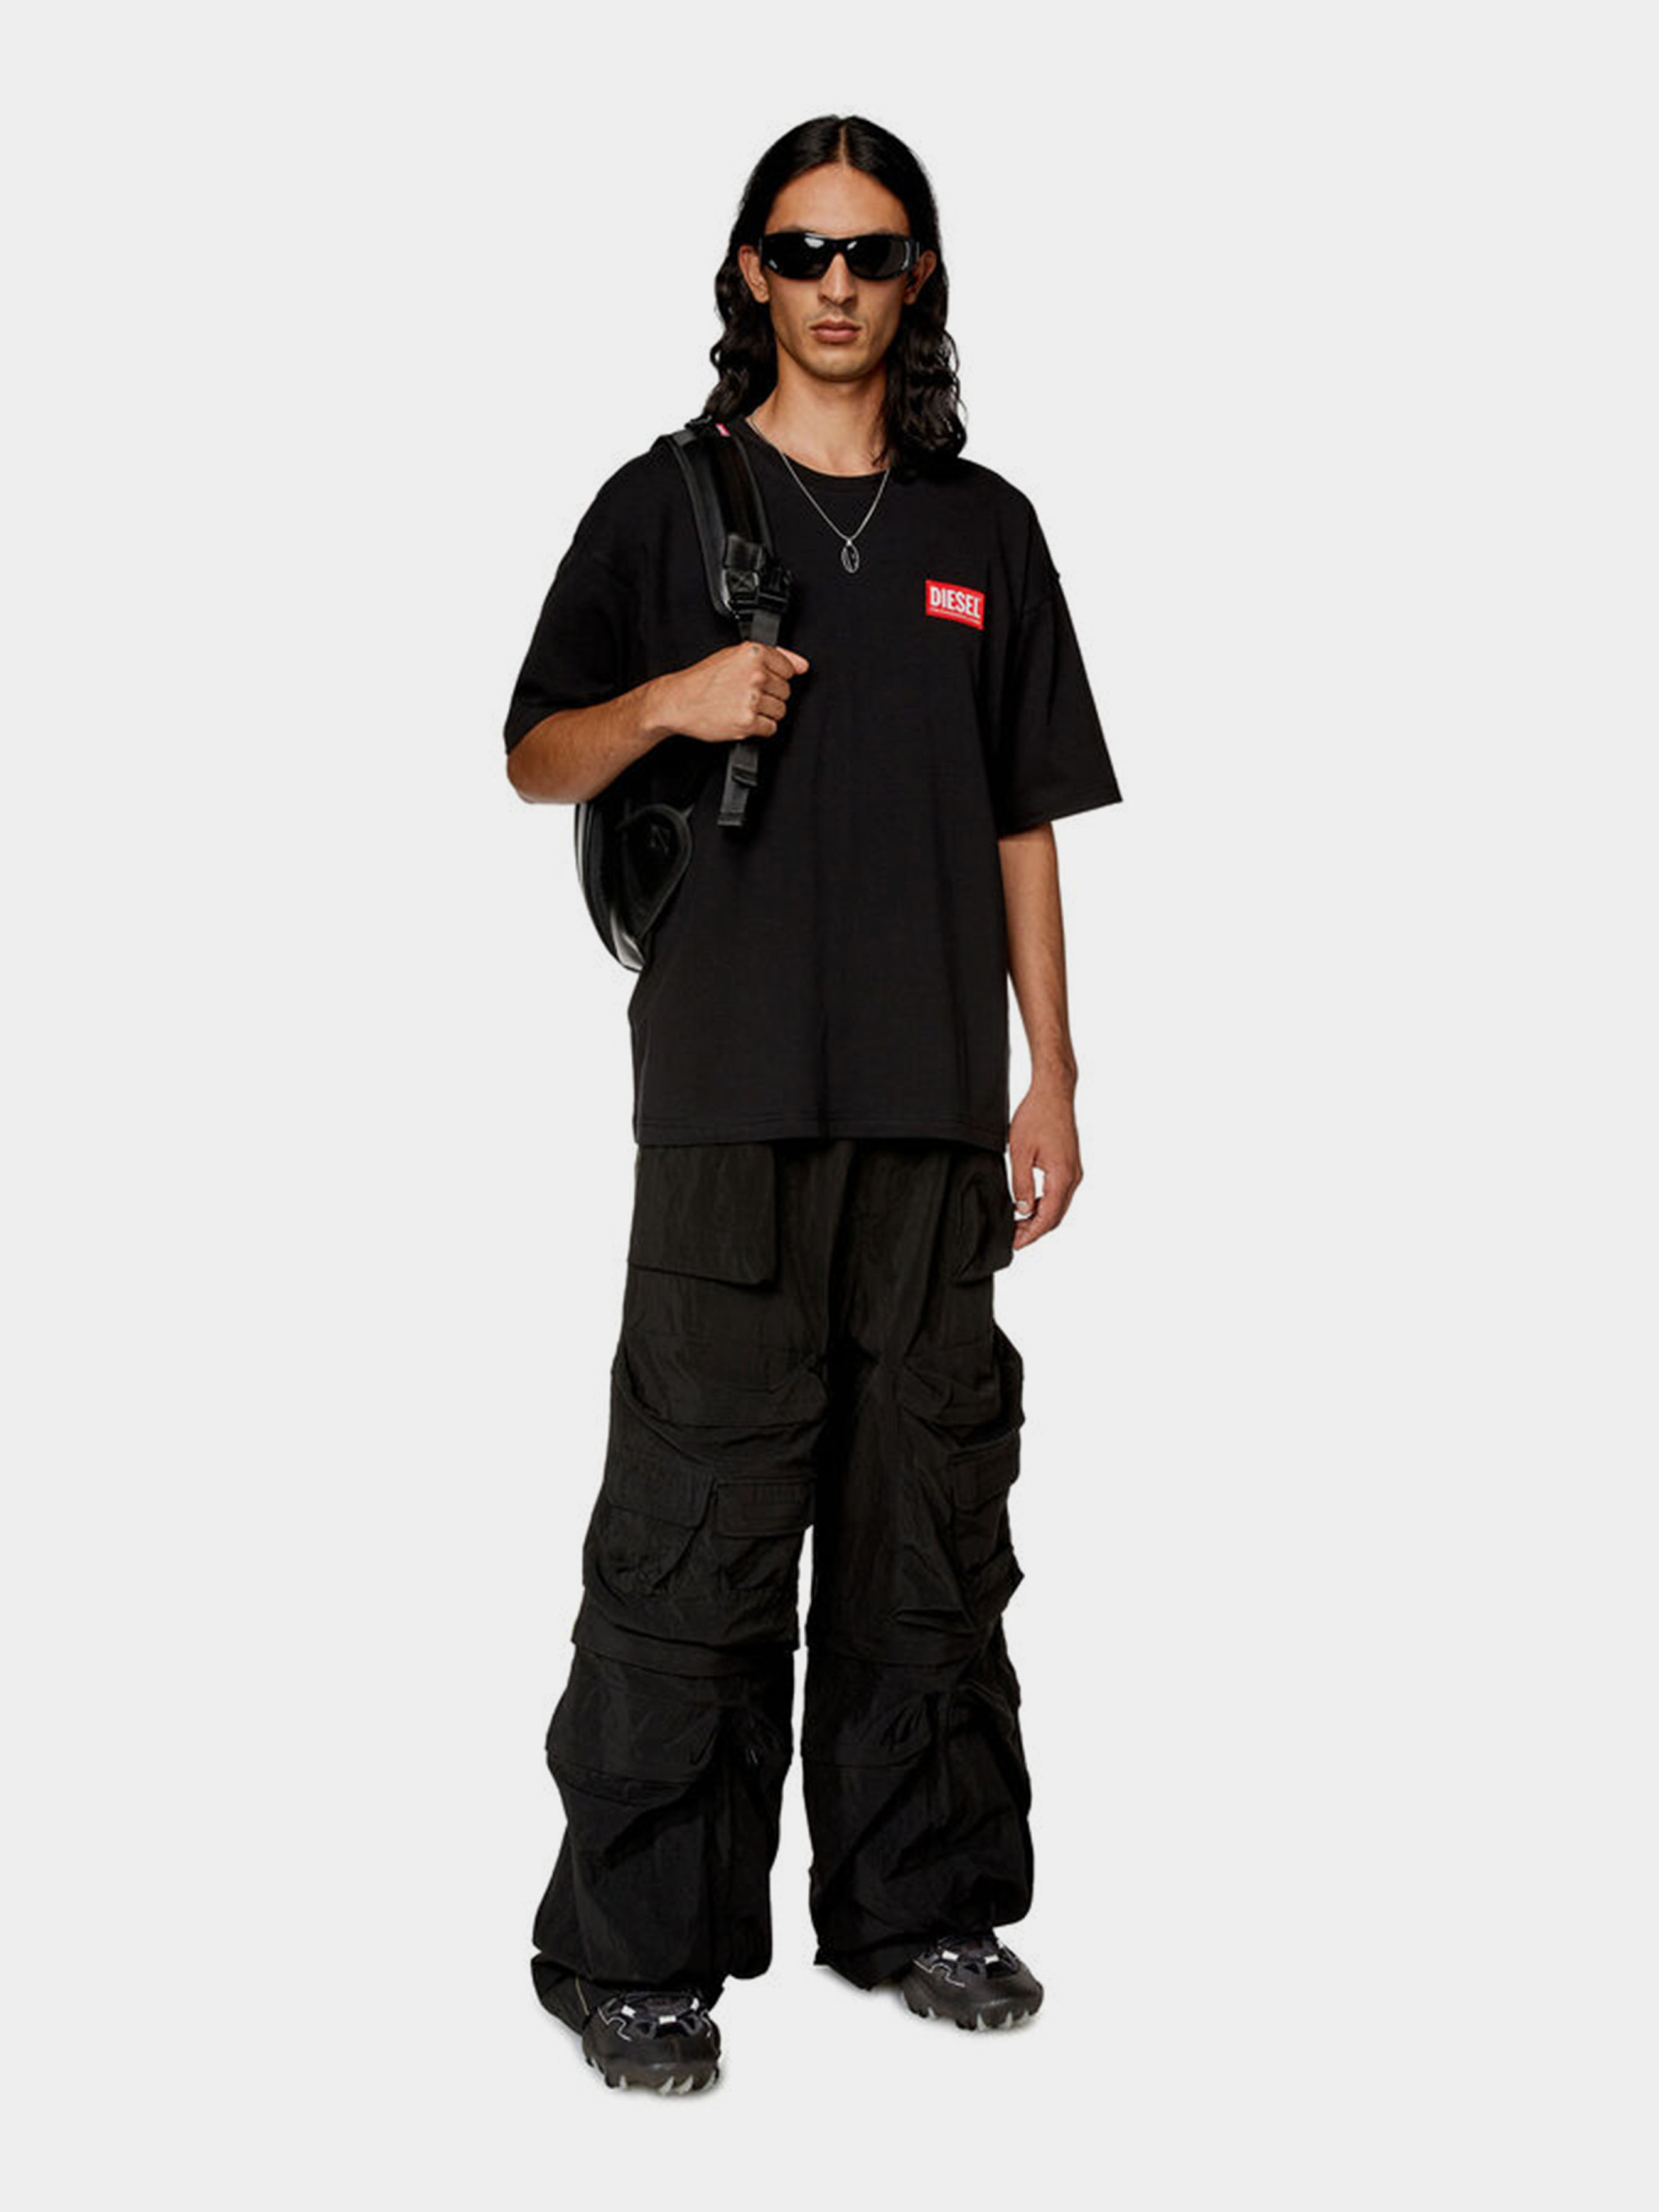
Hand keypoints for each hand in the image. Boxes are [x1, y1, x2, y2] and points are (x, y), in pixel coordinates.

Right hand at [660, 642, 810, 745]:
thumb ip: (774, 656)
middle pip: (786, 691)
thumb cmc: (703, 680)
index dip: (774, 677)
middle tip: (747, 695)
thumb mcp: (735, 656)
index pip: (788, 669)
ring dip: (765, 713)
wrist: (678, 702)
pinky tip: (743, 719)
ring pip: (780, 711)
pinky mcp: (748, 722)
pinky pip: (771, 728)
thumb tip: (802, 665)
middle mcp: (755, 674)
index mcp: (753, 653)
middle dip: (770, 695)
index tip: (759, 681)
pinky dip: (759, 728)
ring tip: (744, 707)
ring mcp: (752, 699)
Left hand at [1007, 1086, 1082, 1249]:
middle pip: (1056, 1216)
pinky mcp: (1071, 1165)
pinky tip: (1028, 1205)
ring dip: (1040, 1218)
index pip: (1048, 1217)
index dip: (1031, 1235)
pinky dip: (1045, 1205)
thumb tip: (1022, 1209)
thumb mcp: (1020, 1152)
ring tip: (1017, 1224)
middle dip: (1035, 1230)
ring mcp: (1074, 1171)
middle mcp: (1073, 1177)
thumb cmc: (1037, 1116)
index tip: (1016, 1244)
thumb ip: (1021, 1184)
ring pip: (1058, 1206)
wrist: (1054, 1094)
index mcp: (1063, 1176)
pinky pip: (1059, 1194)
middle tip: (1013, 1238)